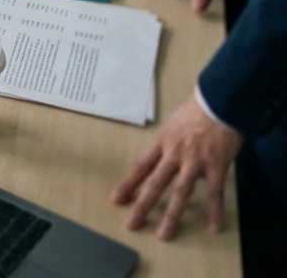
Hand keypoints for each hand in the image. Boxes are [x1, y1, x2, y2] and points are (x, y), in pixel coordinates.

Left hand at [112, 95, 241, 239]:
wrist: (219, 101)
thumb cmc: (196, 111)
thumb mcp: (172, 124)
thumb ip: (167, 143)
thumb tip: (161, 157)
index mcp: (162, 143)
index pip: (140, 167)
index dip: (127, 185)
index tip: (116, 199)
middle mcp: (174, 154)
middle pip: (155, 183)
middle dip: (142, 205)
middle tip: (131, 223)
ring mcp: (195, 161)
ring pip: (180, 192)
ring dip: (172, 215)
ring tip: (163, 233)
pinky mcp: (216, 165)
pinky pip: (215, 192)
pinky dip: (214, 211)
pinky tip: (212, 227)